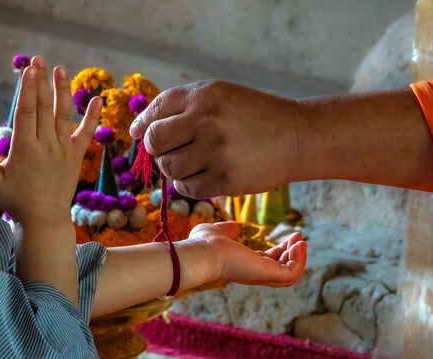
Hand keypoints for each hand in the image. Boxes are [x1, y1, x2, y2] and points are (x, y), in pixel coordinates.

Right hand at [0, 56, 101, 225]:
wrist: (45, 220)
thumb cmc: (15, 200)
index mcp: (25, 149)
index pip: (28, 112)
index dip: (28, 88)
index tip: (29, 69)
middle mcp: (47, 146)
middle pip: (45, 108)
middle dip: (42, 81)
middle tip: (40, 59)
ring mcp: (65, 150)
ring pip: (65, 115)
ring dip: (63, 91)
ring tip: (61, 69)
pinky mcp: (76, 157)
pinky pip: (87, 134)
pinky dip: (93, 117)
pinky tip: (98, 99)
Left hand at [129, 81, 301, 197]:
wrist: (295, 137)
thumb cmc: (254, 116)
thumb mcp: (220, 96)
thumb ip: (181, 106)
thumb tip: (136, 131)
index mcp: (204, 96)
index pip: (155, 111)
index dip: (143, 126)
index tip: (141, 135)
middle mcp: (207, 122)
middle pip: (155, 142)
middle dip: (157, 149)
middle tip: (172, 150)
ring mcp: (216, 152)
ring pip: (169, 168)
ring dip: (174, 168)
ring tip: (193, 162)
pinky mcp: (225, 180)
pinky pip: (187, 189)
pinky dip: (189, 185)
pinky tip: (205, 175)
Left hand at [191, 222, 306, 286]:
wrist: (201, 253)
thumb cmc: (204, 244)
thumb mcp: (218, 232)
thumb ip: (227, 230)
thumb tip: (235, 226)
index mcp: (244, 264)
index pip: (269, 262)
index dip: (282, 251)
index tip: (290, 237)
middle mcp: (254, 273)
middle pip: (281, 269)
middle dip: (293, 254)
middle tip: (299, 237)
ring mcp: (261, 275)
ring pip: (289, 275)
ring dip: (299, 258)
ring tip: (302, 241)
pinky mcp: (267, 274)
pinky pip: (291, 273)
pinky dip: (299, 261)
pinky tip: (298, 245)